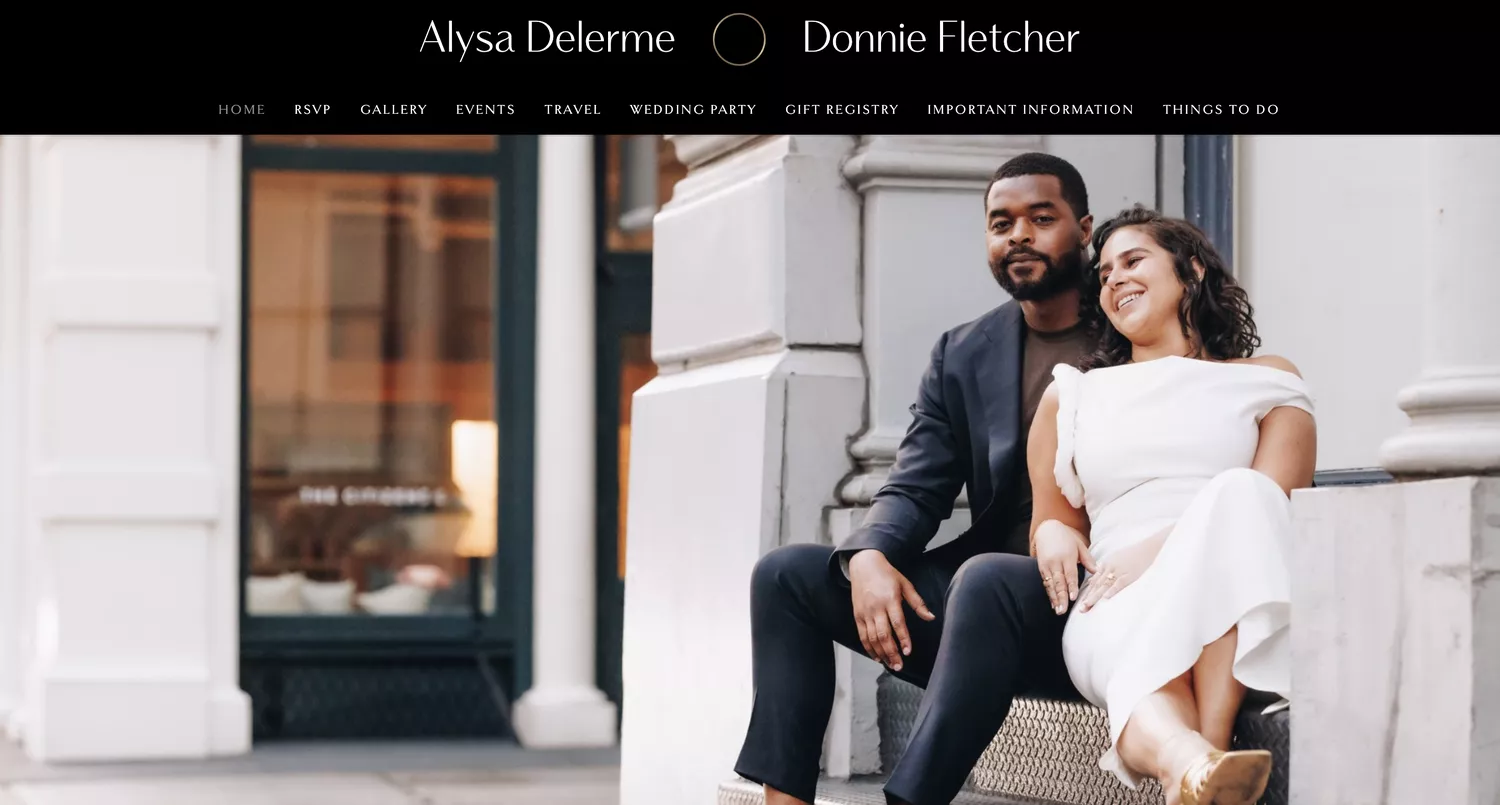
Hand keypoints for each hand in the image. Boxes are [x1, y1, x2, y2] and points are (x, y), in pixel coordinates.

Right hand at [848, 549, 935, 671]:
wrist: (863, 565)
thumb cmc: (887, 574)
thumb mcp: (905, 584)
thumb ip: (918, 603)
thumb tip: (931, 617)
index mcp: (890, 599)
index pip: (898, 623)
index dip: (903, 639)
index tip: (908, 651)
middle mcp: (876, 607)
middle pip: (883, 634)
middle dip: (892, 652)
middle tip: (900, 666)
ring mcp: (865, 612)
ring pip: (872, 638)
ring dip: (882, 653)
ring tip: (891, 664)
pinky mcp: (857, 616)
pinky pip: (862, 636)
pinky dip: (869, 648)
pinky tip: (877, 657)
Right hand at [1033, 520, 1096, 614]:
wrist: (1047, 529)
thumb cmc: (1066, 538)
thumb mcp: (1079, 545)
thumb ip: (1088, 559)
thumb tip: (1097, 571)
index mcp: (1067, 556)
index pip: (1070, 574)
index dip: (1071, 587)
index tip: (1074, 598)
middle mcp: (1055, 562)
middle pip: (1059, 582)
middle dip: (1061, 597)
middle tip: (1063, 610)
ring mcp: (1046, 565)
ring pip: (1051, 585)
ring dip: (1054, 599)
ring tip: (1058, 610)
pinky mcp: (1041, 568)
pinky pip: (1046, 583)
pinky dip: (1049, 593)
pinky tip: (1053, 603)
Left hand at [1076, 531, 1166, 612]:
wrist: (1149, 548)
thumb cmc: (1134, 554)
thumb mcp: (1116, 559)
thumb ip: (1105, 569)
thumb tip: (1096, 579)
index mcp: (1106, 564)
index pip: (1094, 582)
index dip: (1087, 593)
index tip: (1080, 603)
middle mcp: (1110, 568)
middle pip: (1096, 585)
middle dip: (1087, 597)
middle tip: (1080, 609)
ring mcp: (1119, 571)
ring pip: (1104, 585)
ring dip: (1095, 596)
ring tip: (1086, 606)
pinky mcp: (1130, 574)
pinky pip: (1119, 583)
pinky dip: (1112, 590)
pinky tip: (1106, 597)